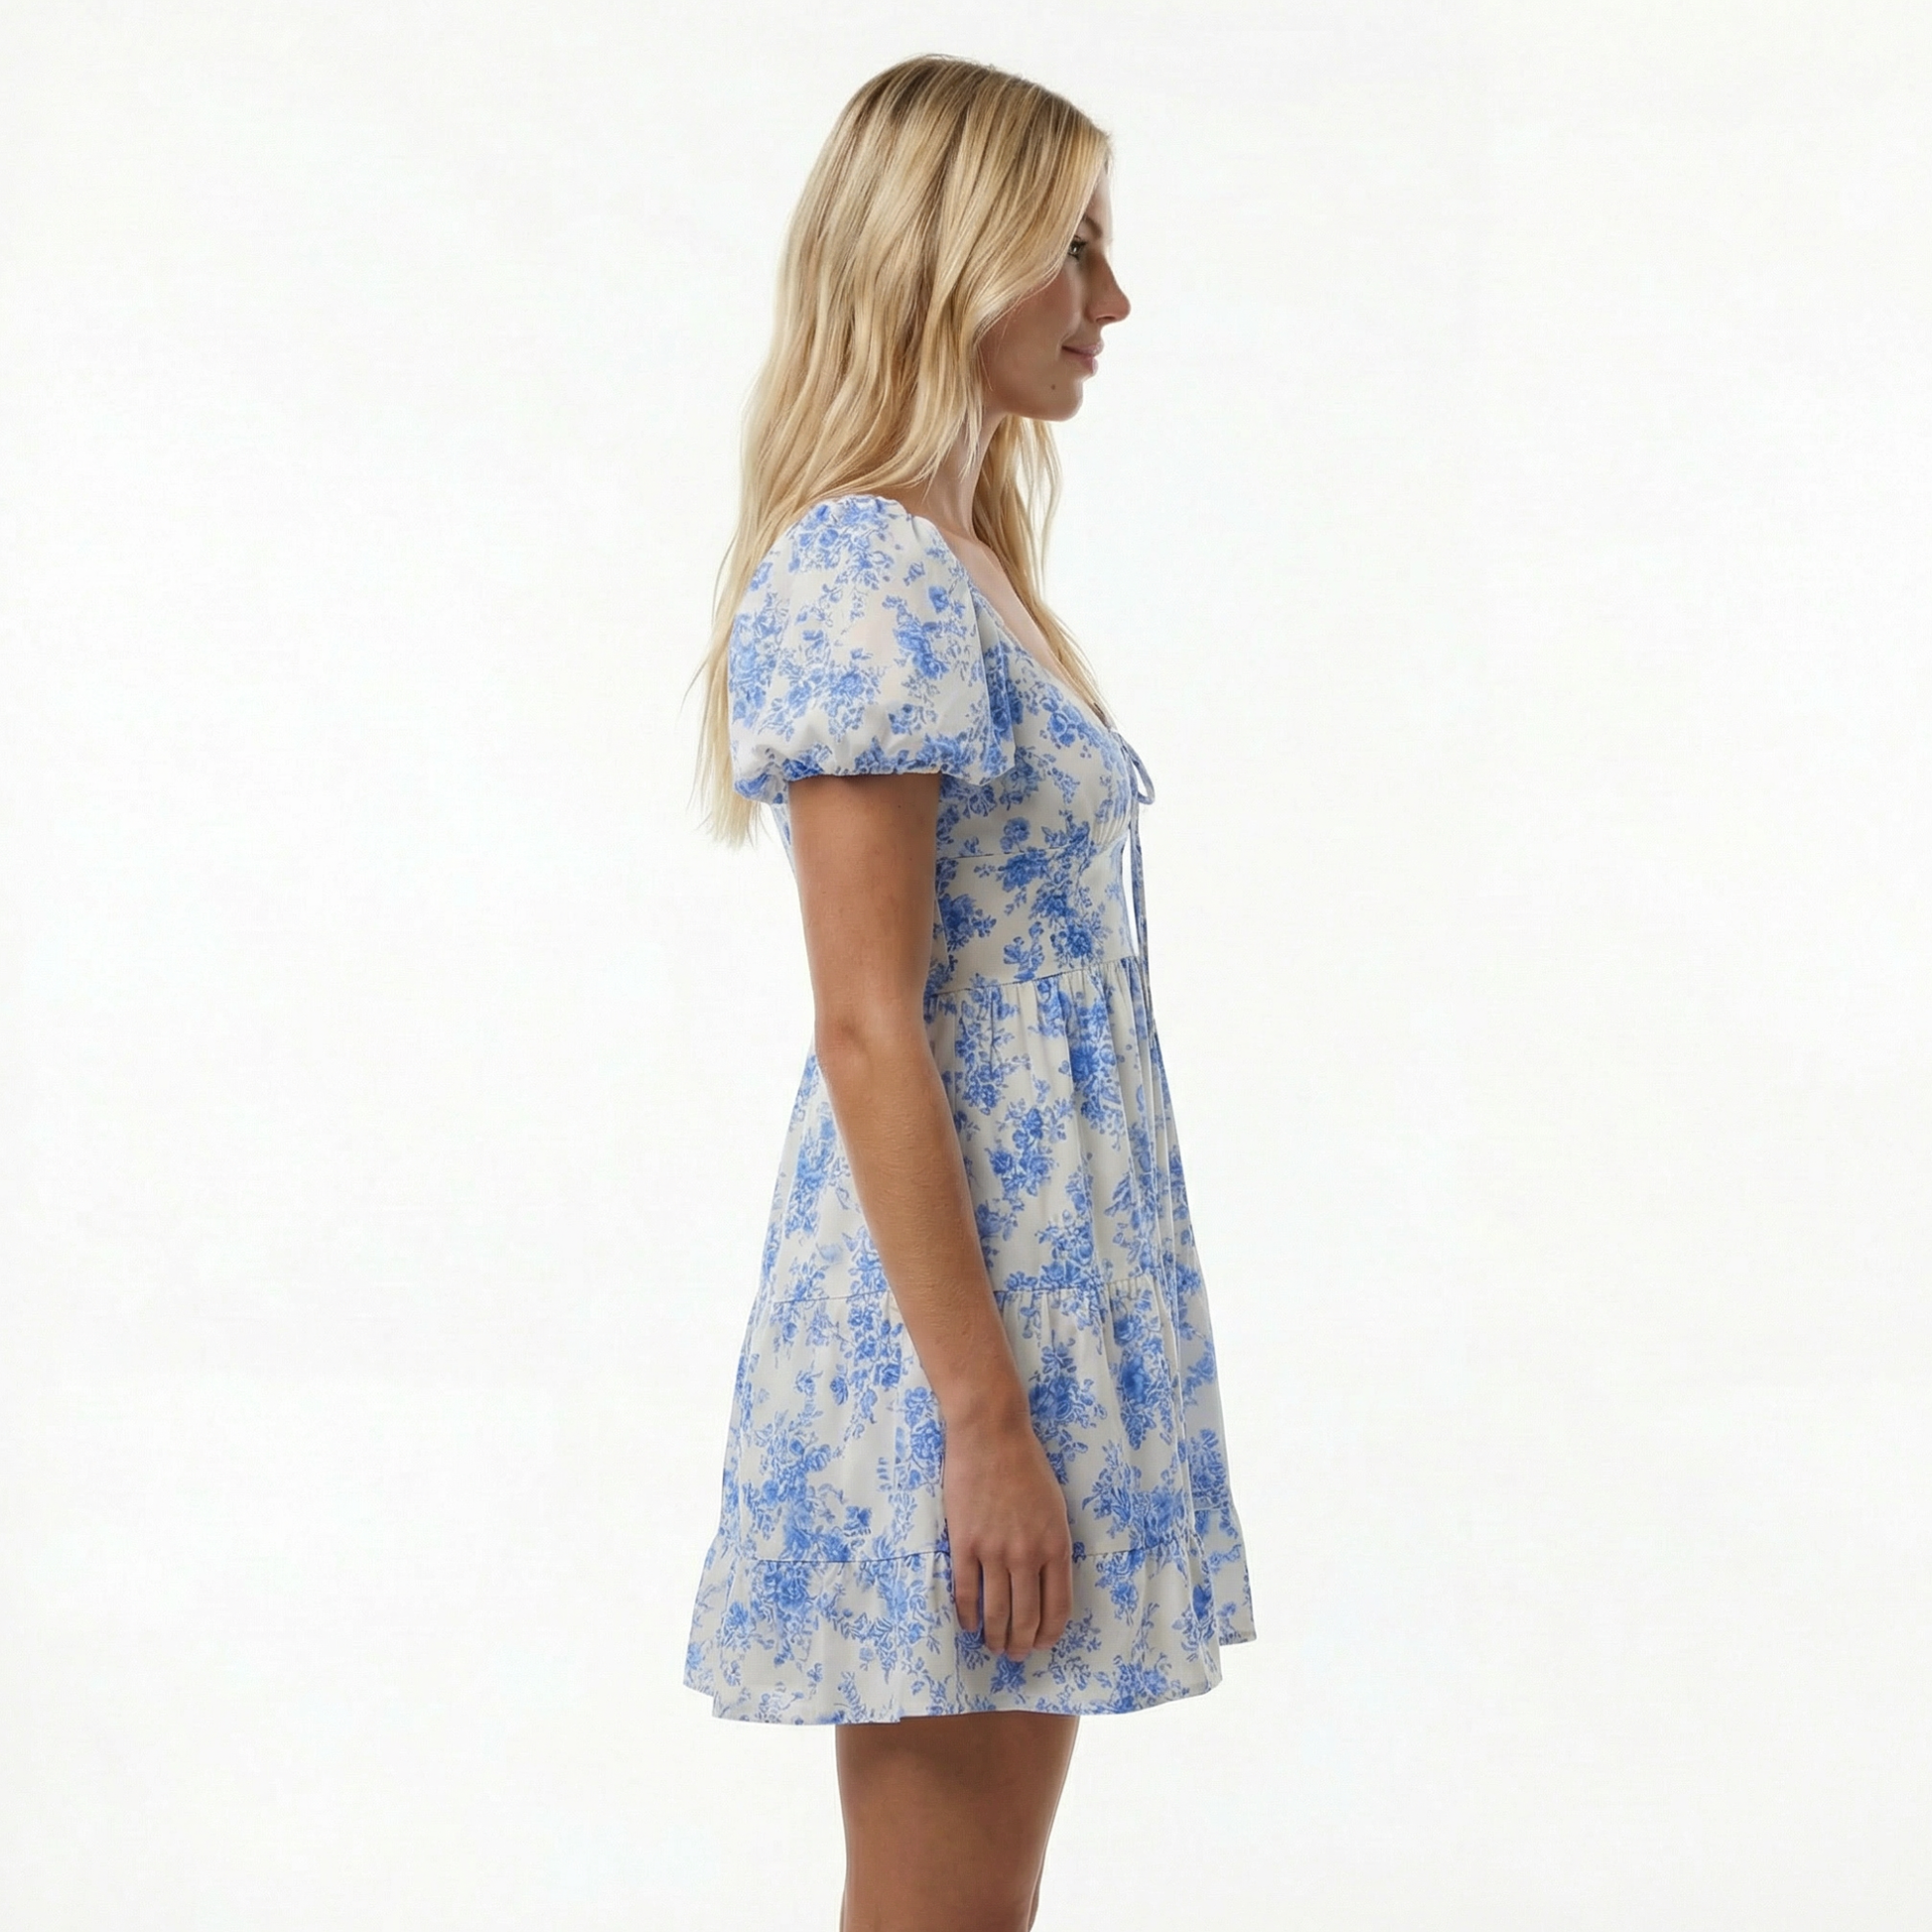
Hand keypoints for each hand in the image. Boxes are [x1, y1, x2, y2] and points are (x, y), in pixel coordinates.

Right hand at [942, 1401, 1074, 1661]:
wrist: (991, 1434)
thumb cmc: (1026, 1465)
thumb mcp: (1055, 1506)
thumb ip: (1052, 1545)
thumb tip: (1046, 1582)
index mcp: (1056, 1545)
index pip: (1058, 1606)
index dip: (1050, 1633)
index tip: (1042, 1644)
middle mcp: (1027, 1554)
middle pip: (1027, 1616)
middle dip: (1022, 1644)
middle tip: (1016, 1655)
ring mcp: (994, 1550)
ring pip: (996, 1611)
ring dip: (995, 1637)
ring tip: (993, 1647)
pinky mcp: (964, 1543)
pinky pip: (966, 1591)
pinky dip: (967, 1615)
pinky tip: (968, 1625)